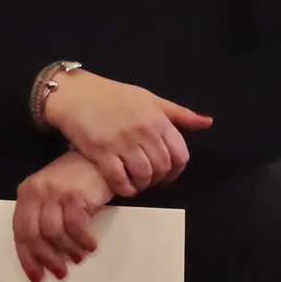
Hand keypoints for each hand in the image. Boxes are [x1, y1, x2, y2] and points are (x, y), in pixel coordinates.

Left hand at [13, 151, 114, 281]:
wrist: (101, 161)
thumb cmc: (78, 182)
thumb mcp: (54, 198)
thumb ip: (45, 220)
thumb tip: (49, 256)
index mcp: (26, 194)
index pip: (20, 231)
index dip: (27, 257)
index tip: (36, 276)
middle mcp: (36, 192)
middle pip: (33, 234)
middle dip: (46, 258)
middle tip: (60, 272)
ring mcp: (54, 192)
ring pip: (53, 233)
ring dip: (67, 251)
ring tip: (79, 257)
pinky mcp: (74, 195)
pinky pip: (74, 227)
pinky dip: (82, 241)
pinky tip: (90, 245)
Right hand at [40, 70, 211, 197]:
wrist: (72, 93)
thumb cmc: (111, 94)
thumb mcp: (148, 98)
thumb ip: (179, 113)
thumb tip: (208, 123)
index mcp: (158, 119)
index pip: (180, 155)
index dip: (176, 171)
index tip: (166, 175)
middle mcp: (143, 132)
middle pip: (162, 168)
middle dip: (158, 180)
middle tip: (149, 181)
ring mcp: (122, 143)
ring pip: (144, 175)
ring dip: (142, 185)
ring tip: (136, 184)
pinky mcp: (100, 152)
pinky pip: (120, 179)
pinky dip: (125, 188)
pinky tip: (123, 187)